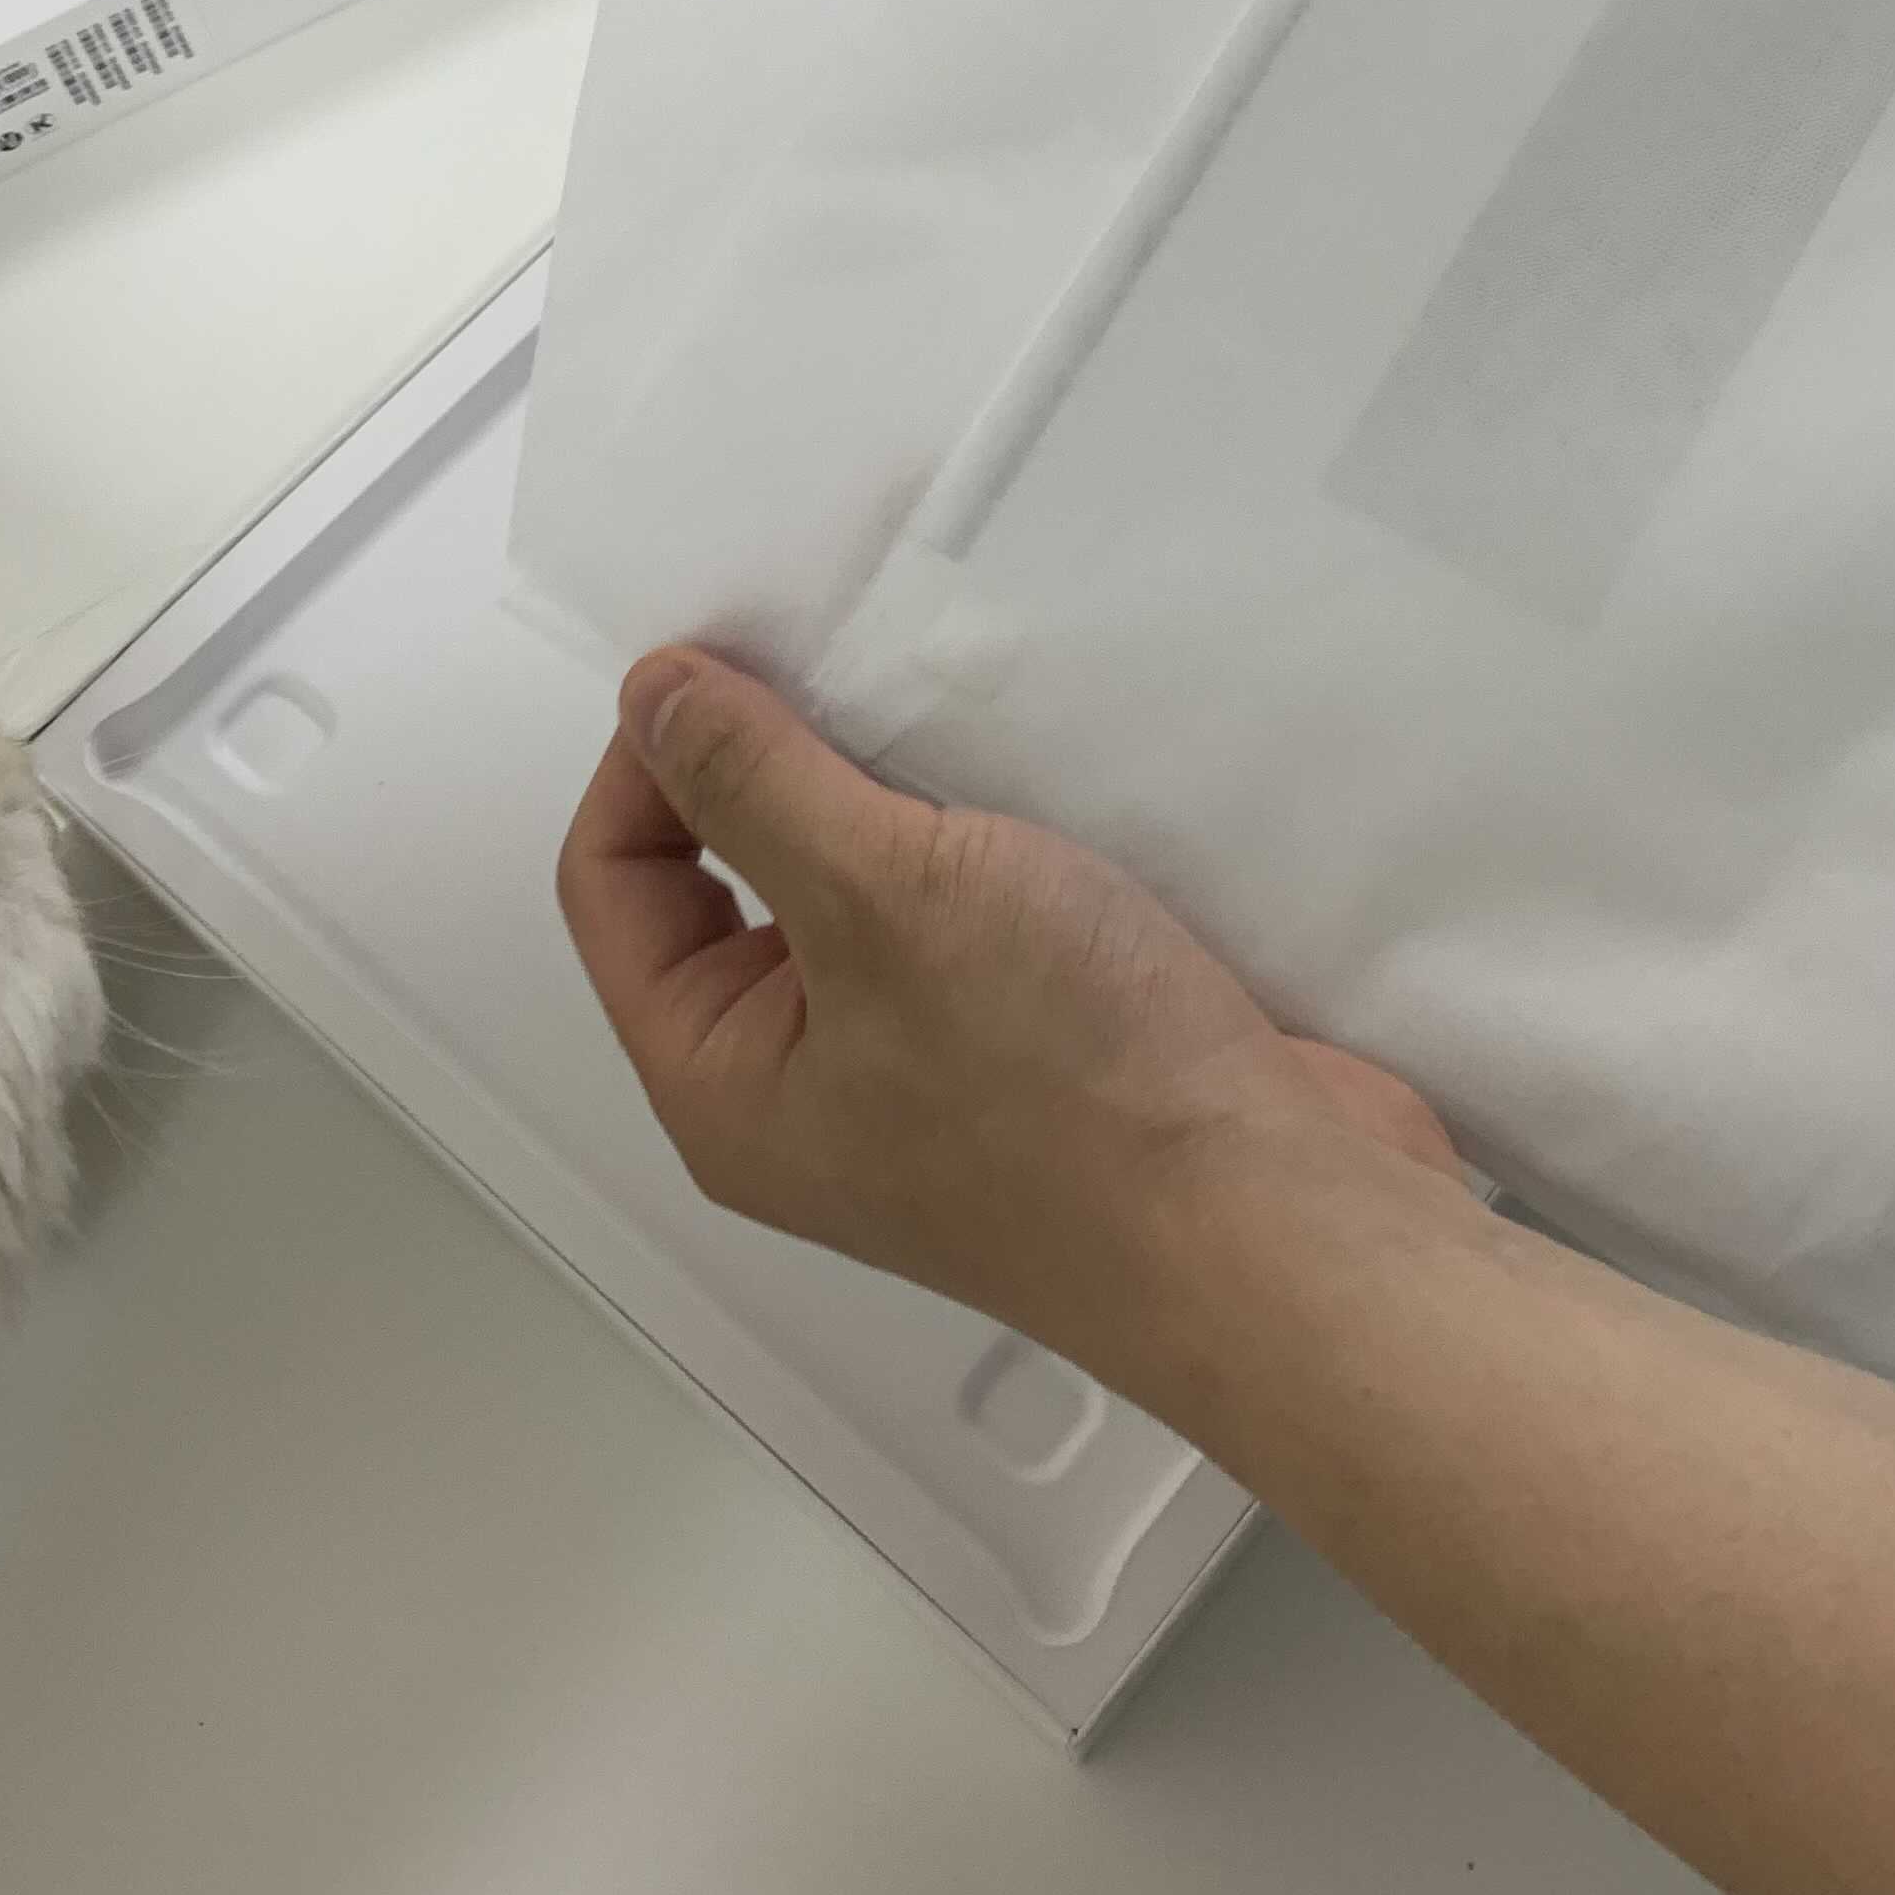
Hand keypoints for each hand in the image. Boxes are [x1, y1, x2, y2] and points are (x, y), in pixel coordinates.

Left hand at [556, 647, 1456, 1367]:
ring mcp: (927, 1081)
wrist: (1282, 1229)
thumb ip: (754, 784)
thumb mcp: (880, 898)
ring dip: (891, 799)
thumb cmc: (1069, 1092)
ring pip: (859, 895)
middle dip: (775, 772)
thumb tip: (651, 695)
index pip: (612, 885)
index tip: (737, 665)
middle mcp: (804, 1093)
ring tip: (943, 719)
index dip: (649, 760)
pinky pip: (967, 919)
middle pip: (727, 888)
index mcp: (722, 1081)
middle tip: (846, 677)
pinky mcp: (1035, 1056)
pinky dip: (984, 843)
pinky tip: (1032, 784)